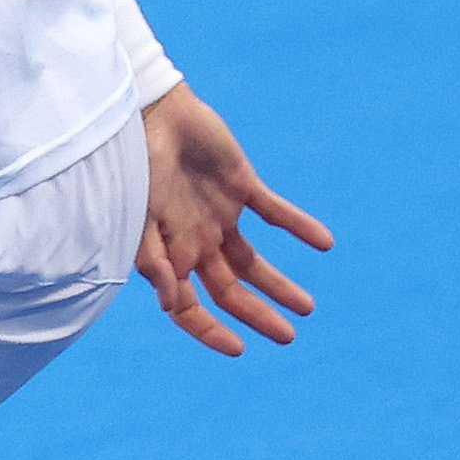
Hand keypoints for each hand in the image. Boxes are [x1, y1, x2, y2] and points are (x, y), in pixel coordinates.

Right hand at [137, 84, 334, 354]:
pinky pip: (276, 212)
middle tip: (288, 336)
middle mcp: (195, 241)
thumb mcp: (138, 217)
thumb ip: (154, 261)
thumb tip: (172, 306)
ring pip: (253, 262)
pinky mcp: (242, 186)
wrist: (152, 111)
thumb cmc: (134, 165)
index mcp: (170, 254)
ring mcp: (219, 215)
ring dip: (280, 285)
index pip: (189, 306)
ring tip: (308, 308)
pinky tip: (325, 243)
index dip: (210, 330)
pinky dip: (299, 227)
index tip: (239, 349)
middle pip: (230, 291)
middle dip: (257, 315)